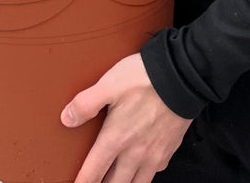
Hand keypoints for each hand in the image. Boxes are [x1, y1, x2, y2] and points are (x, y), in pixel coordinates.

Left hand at [61, 53, 191, 182]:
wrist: (183, 77)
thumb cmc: (145, 78)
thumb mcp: (109, 83)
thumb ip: (86, 103)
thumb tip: (66, 119)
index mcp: (115, 138)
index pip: (93, 172)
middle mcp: (134, 152)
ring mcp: (153, 154)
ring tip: (117, 182)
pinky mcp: (169, 150)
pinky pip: (155, 172)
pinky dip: (146, 174)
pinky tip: (142, 168)